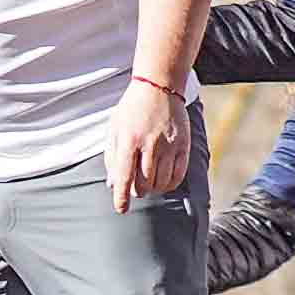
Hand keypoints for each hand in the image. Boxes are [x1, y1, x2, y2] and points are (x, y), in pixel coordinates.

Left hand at [104, 81, 192, 213]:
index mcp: (129, 139)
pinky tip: (163, 181)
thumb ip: (112, 156)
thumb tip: (112, 185)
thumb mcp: (115, 128)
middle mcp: (149, 143)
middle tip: (135, 187)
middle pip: (143, 183)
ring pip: (160, 182)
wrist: (159, 86)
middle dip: (137, 191)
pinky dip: (169, 184)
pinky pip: (178, 175)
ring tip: (148, 182)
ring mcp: (168, 145)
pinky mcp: (183, 145)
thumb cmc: (132, 109)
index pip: (124, 175)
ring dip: (152, 188)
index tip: (121, 209)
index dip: (121, 196)